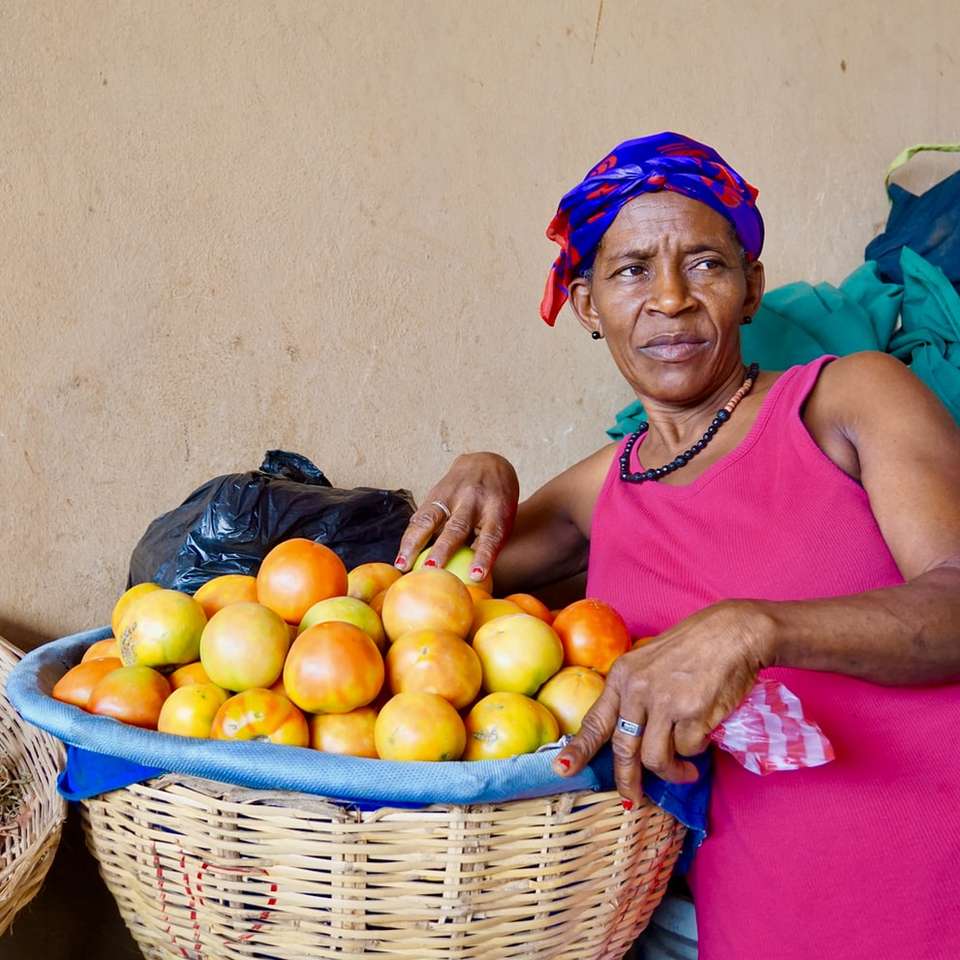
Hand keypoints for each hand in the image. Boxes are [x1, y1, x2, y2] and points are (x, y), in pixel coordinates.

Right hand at [394, 453, 519, 580]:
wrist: (487, 463)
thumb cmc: (497, 503)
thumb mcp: (502, 520)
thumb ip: (487, 544)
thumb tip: (471, 579)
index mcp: (497, 509)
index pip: (491, 535)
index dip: (483, 556)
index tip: (475, 576)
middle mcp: (473, 500)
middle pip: (457, 527)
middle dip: (442, 550)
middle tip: (430, 570)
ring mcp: (452, 493)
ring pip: (430, 518)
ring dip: (414, 542)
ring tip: (402, 564)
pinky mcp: (436, 492)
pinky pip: (420, 515)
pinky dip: (410, 535)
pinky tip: (401, 553)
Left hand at [553, 600, 774, 805]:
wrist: (732, 633)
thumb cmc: (692, 647)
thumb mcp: (649, 662)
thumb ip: (635, 692)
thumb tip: (630, 734)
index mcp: (622, 676)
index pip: (594, 719)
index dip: (578, 749)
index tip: (562, 770)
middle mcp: (637, 690)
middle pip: (624, 749)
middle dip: (627, 780)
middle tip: (633, 798)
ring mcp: (664, 702)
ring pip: (656, 758)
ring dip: (672, 773)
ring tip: (686, 771)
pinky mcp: (693, 713)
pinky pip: (688, 749)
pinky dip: (696, 750)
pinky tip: (704, 734)